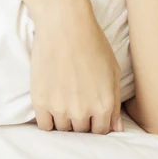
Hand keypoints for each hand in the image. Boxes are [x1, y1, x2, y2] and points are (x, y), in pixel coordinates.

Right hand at [30, 6, 122, 134]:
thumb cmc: (94, 46)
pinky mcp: (41, 102)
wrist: (66, 28)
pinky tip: (53, 104)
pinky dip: (49, 119)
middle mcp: (83, 111)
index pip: (102, 130)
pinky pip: (45, 126)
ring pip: (63, 129)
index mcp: (104, 104)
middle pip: (82, 130)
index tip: (93, 111)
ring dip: (65, 119)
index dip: (98, 122)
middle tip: (78, 100)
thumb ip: (115, 103)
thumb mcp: (113, 72)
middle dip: (82, 119)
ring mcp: (61, 108)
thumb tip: (116, 129)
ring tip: (66, 98)